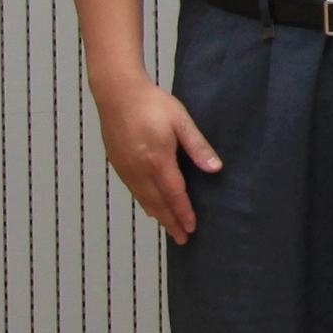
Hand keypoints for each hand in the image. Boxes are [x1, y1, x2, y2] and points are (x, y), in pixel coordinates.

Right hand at [91, 72, 219, 241]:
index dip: (183, 213)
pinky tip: (150, 206)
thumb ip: (198, 146)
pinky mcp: (117, 163)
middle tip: (182, 238)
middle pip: (157, 203)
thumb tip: (215, 169)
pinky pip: (133, 190)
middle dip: (170, 222)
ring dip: (157, 215)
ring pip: (143, 199)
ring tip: (169, 227)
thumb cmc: (152, 104)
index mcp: (157, 160)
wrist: (117, 93)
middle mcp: (138, 169)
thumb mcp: (181, 121)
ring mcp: (125, 168)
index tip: (192, 228)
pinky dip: (144, 202)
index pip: (174, 194)